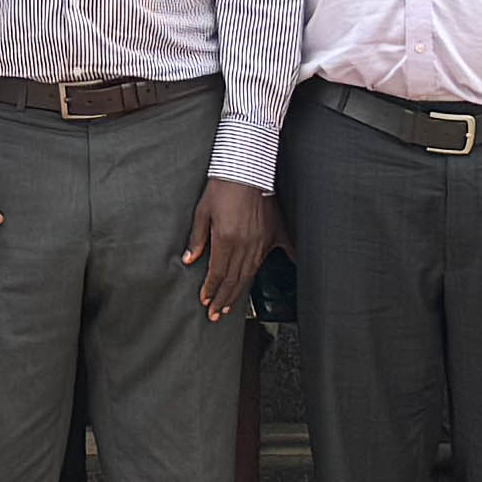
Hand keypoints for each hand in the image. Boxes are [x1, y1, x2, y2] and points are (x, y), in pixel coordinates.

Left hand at [186, 172, 276, 323]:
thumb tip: (190, 260)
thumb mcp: (203, 211)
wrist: (245, 168)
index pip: (217, 273)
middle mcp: (245, 244)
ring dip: (240, 291)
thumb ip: (197, 238)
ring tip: (232, 305)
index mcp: (226, 240)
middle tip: (216, 314)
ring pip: (250, 273)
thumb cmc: (222, 186)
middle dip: (223, 298)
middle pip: (234, 279)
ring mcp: (261, 241)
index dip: (211, 290)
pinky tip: (291, 275)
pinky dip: (285, 266)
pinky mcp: (274, 233)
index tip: (206, 302)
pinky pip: (281, 254)